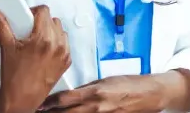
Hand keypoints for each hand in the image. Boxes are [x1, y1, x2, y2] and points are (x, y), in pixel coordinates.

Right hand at [0, 4, 70, 112]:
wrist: (20, 100)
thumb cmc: (13, 78)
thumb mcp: (6, 46)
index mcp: (43, 39)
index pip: (44, 10)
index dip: (33, 12)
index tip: (26, 18)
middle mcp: (56, 45)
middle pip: (52, 19)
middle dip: (40, 22)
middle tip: (28, 32)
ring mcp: (64, 53)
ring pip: (60, 30)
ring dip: (50, 32)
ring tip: (36, 42)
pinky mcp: (67, 61)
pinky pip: (64, 43)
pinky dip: (56, 44)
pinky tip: (43, 51)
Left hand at [40, 75, 165, 112]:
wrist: (150, 93)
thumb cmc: (131, 84)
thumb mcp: (105, 81)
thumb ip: (86, 89)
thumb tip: (70, 94)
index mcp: (94, 92)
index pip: (64, 99)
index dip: (48, 103)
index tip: (38, 104)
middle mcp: (96, 107)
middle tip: (38, 112)